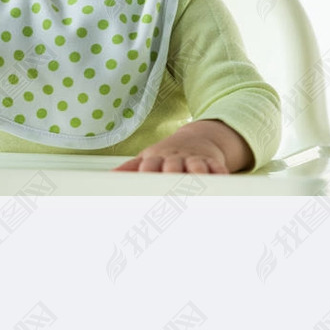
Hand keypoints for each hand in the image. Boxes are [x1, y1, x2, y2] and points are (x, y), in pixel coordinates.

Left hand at [113, 119, 252, 173]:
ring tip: (197, 183)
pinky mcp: (211, 161)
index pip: (148, 166)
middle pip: (172, 166)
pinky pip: (216, 166)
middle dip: (171, 176)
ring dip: (196, 173)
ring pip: (194, 166)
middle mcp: (173, 158)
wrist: (195, 139)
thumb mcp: (147, 158)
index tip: (144, 184)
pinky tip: (221, 180)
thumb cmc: (166, 155)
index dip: (146, 173)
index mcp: (155, 159)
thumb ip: (130, 168)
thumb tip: (108, 177)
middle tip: (170, 190)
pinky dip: (219, 173)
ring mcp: (192, 159)